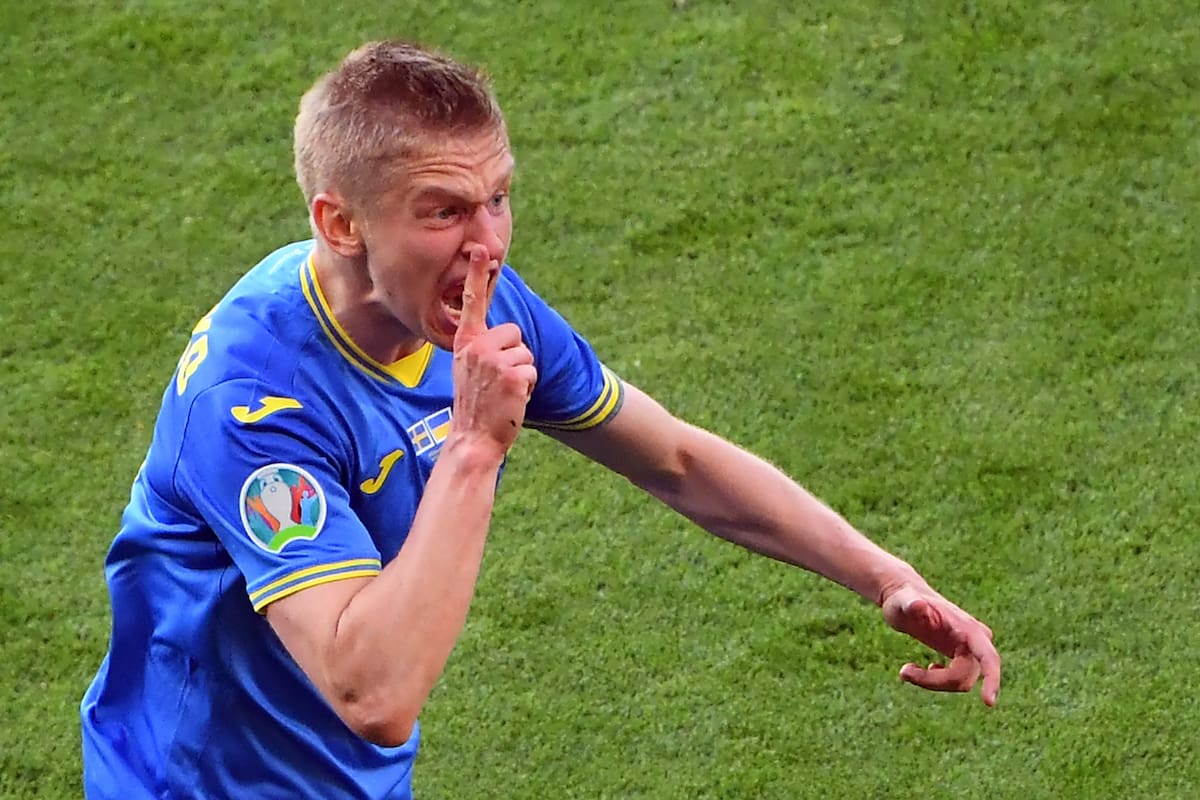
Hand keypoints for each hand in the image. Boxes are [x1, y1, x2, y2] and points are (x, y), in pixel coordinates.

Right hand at [450, 246, 536, 455]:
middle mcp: (476, 347)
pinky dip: (527, 388)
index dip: (476, 275)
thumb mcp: (469, 370)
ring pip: (526, 354)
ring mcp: (493, 361)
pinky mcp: (512, 375)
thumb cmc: (475, 405)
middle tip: (497, 382)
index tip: (480, 249)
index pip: (472, 303)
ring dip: (521, 374)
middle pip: (514, 334)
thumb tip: (504, 335)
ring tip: (502, 392)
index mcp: (465, 343)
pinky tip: (511, 400)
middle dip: (514, 356)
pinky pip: (532, 371)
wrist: (473, 438)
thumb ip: (480, 348)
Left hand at [880, 582, 1000, 706]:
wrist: (905, 600)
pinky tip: (926, 668)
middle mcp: (974, 639)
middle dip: (935, 682)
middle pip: (965, 677)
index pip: (988, 657)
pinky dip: (937, 681)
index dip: (992, 679)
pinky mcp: (961, 656)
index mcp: (966, 627)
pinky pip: (957, 680)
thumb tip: (918, 604)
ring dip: (932, 682)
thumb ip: (910, 603)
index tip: (988, 703)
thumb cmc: (902, 599)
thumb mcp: (901, 602)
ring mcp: (969, 649)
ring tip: (905, 670)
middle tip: (903, 671)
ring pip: (960, 682)